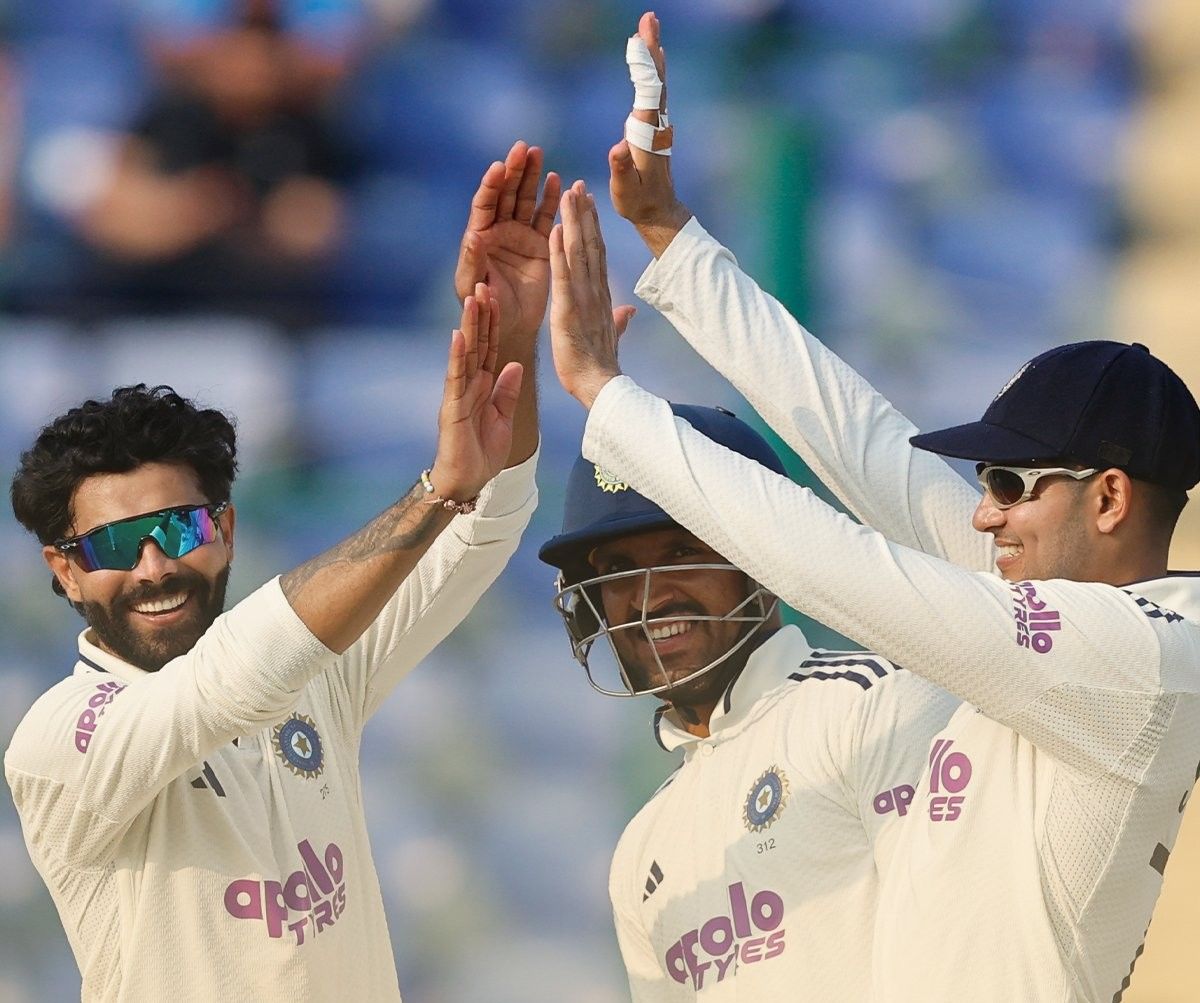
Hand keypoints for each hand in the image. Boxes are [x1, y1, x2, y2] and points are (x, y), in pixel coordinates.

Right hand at [429, 284, 523, 499]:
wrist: (468, 482)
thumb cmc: (482, 453)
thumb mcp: (503, 417)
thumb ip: (507, 391)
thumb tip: (515, 364)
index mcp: (483, 385)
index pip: (491, 347)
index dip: (495, 323)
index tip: (499, 295)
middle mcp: (468, 384)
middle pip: (477, 342)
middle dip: (481, 314)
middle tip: (485, 282)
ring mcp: (458, 393)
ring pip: (465, 353)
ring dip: (469, 325)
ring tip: (472, 298)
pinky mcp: (451, 407)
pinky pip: (455, 378)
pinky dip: (456, 356)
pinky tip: (458, 335)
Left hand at [455, 141, 560, 339]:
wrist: (511, 325)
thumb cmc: (484, 306)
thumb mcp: (472, 286)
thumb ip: (472, 261)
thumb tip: (473, 237)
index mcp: (479, 236)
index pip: (485, 204)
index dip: (491, 185)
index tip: (498, 167)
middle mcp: (499, 230)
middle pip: (506, 194)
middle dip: (514, 170)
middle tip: (523, 147)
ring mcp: (520, 235)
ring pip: (525, 199)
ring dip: (531, 176)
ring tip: (537, 153)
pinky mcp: (540, 244)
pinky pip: (545, 217)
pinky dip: (550, 199)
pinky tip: (555, 180)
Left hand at [549, 182, 637, 409]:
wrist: (601, 388)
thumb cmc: (601, 368)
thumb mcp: (610, 338)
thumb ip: (619, 321)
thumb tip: (630, 312)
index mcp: (599, 297)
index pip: (596, 255)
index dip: (592, 227)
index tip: (588, 203)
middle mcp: (594, 291)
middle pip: (589, 244)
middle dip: (583, 213)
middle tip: (577, 184)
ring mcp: (582, 298)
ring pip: (578, 252)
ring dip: (573, 221)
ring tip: (568, 192)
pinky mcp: (568, 309)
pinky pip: (563, 275)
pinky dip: (559, 251)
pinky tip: (556, 228)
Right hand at [609, 11, 690, 246]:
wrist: (658, 210)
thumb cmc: (638, 203)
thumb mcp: (626, 191)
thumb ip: (621, 169)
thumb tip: (617, 146)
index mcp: (647, 137)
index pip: (647, 95)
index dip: (644, 67)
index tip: (639, 42)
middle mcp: (656, 125)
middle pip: (656, 81)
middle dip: (651, 49)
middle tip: (649, 18)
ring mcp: (656, 125)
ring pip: (657, 83)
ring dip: (653, 54)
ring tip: (648, 26)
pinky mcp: (654, 126)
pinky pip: (653, 91)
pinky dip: (651, 69)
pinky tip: (649, 56)